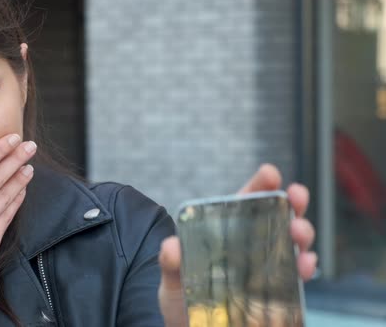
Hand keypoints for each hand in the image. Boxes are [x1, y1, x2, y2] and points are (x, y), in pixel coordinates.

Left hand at [158, 164, 316, 326]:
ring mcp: (268, 269)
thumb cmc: (183, 301)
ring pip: (293, 243)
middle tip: (296, 196)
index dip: (259, 185)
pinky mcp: (280, 293)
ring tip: (298, 232)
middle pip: (277, 217)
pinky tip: (304, 264)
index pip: (245, 203)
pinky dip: (304, 267)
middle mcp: (252, 246)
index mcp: (227, 233)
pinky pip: (297, 277)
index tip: (270, 173)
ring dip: (302, 232)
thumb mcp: (172, 281)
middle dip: (292, 203)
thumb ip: (171, 264)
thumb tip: (171, 246)